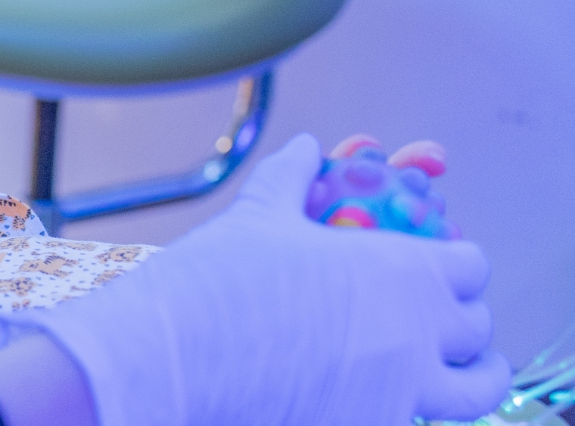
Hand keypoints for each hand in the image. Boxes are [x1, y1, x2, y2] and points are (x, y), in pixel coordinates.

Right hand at [1, 134, 509, 423]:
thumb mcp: (256, 216)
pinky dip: (407, 407)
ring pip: (474, 389)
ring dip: (469, 377)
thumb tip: (307, 147)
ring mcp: (399, 391)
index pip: (469, 264)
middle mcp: (415, 331)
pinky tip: (381, 396)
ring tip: (451, 375)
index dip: (457, 261)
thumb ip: (292, 176)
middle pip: (476, 327)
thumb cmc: (211, 285)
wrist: (166, 359)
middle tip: (439, 320)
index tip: (440, 265)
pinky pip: (412, 418)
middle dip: (463, 321)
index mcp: (399, 269)